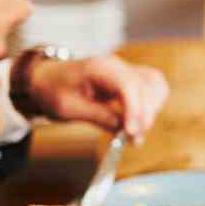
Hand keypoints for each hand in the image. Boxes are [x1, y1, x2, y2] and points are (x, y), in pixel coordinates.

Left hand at [27, 55, 168, 138]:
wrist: (50, 79)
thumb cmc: (55, 90)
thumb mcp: (68, 108)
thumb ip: (97, 116)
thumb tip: (123, 128)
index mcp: (99, 67)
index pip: (127, 84)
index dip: (134, 109)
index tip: (131, 132)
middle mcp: (117, 65)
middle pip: (145, 86)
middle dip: (144, 115)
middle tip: (133, 140)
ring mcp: (127, 70)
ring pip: (155, 86)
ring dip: (151, 112)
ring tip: (135, 135)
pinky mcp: (133, 79)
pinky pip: (153, 89)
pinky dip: (152, 107)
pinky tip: (140, 124)